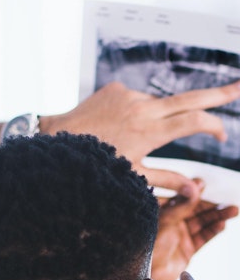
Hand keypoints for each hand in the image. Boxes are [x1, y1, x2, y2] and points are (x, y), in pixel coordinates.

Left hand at [42, 80, 239, 193]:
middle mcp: (142, 109)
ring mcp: (129, 95)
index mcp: (148, 132)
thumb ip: (167, 180)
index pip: (192, 121)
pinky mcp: (117, 88)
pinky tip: (116, 129)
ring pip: (158, 105)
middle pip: (190, 97)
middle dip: (219, 93)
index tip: (223, 134)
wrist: (57, 140)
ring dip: (158, 119)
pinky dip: (137, 114)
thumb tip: (196, 190)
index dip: (213, 125)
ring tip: (128, 140)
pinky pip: (137, 101)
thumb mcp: (131, 177)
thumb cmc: (94, 165)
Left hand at [151, 178, 238, 279]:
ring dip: (218, 216)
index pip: (182, 197)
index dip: (194, 191)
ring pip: (203, 223)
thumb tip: (198, 185)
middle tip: (228, 198)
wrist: (144, 276)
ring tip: (234, 210)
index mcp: (162, 213)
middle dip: (212, 204)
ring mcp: (181, 237)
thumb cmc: (146, 247)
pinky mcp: (187, 250)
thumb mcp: (164, 222)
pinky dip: (213, 231)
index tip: (204, 183)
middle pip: (196, 209)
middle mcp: (172, 223)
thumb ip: (181, 205)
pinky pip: (203, 238)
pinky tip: (222, 225)